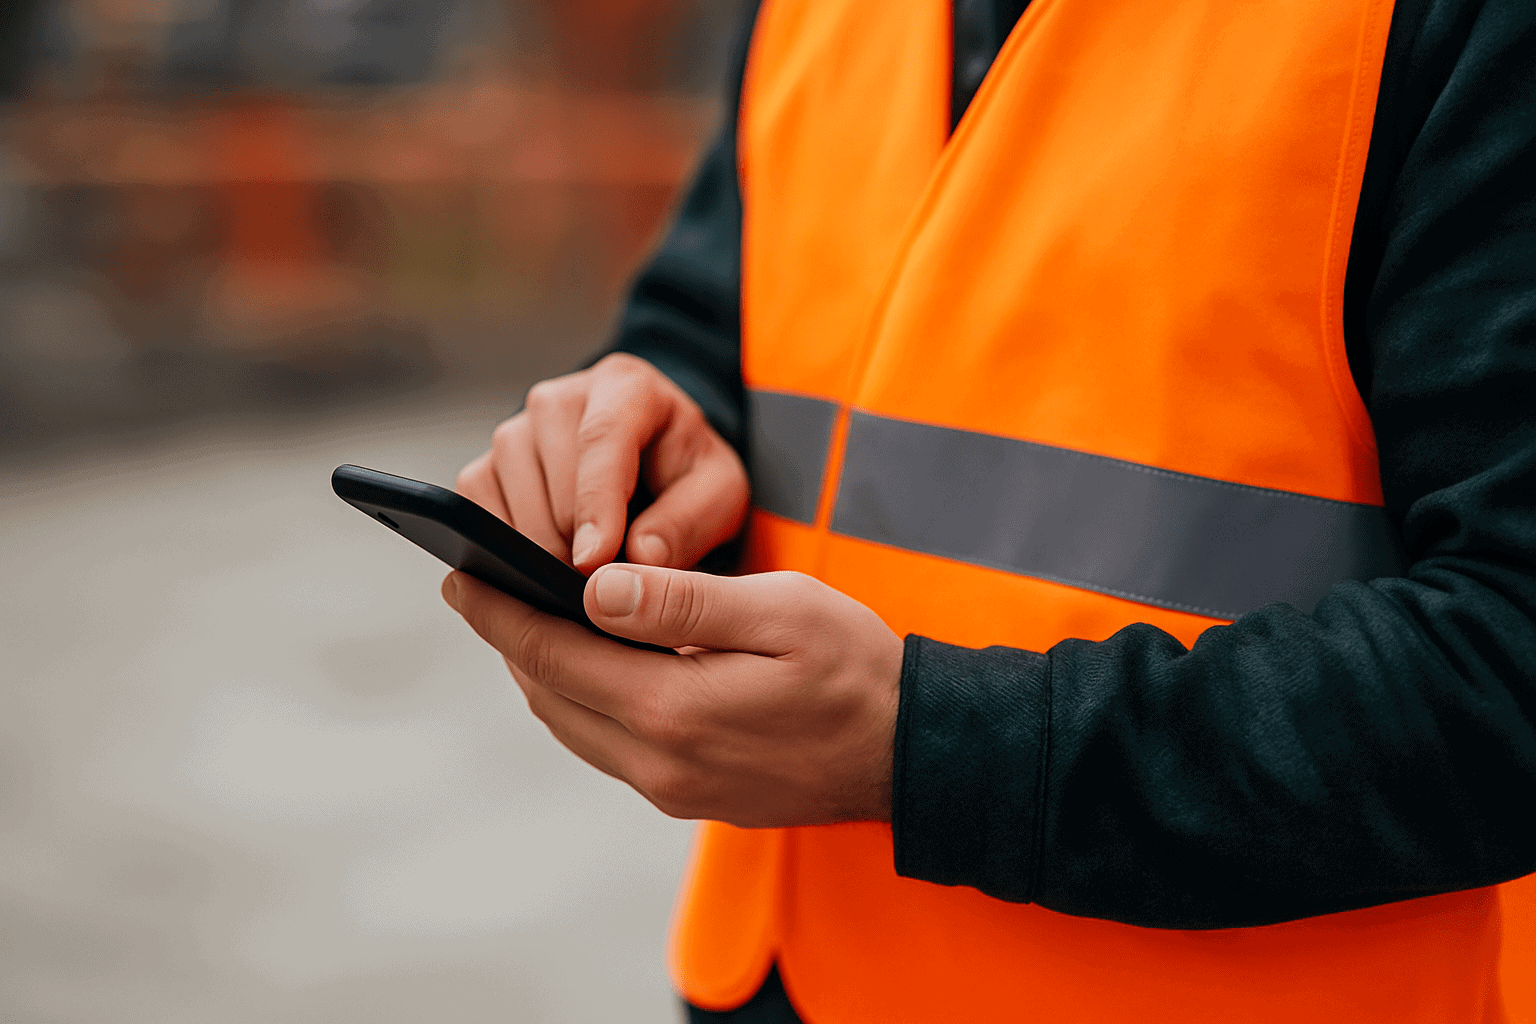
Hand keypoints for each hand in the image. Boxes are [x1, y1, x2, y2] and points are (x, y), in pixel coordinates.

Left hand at [441, 563, 903, 826]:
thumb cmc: (856, 667)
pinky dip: (582, 700)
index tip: (460, 573)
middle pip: (550, 695)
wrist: (912, 751)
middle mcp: (660, 762)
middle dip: (510, 640)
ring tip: (525, 621)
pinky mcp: (690, 796)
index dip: (499, 612)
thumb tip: (594, 587)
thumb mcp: (780, 610)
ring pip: (573, 726)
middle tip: (483, 587)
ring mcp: (673, 788)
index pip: (553, 655)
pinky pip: (608, 746)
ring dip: (543, 673)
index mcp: (673, 709)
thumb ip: (682, 599)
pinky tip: (591, 666)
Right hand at [456, 353, 747, 571]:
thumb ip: (689, 521)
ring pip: (505, 493)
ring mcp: (516, 431)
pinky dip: (498, 548)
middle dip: (568, 541)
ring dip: (534, 548)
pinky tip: (537, 573)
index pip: (602, 438)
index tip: (593, 563)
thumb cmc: (686, 476)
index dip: (595, 504)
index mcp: (625, 387)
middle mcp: (559, 400)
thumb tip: (641, 556)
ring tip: (574, 583)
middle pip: (545, 471)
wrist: (656, 467)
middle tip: (597, 592)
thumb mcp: (718, 495)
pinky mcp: (487, 466)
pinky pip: (475, 509)